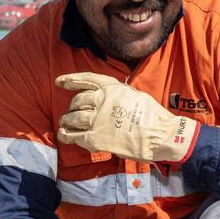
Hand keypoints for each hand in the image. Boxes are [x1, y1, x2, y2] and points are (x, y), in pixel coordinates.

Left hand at [56, 72, 198, 164]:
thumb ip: (118, 94)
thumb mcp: (134, 95)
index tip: (59, 81)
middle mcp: (102, 101)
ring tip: (65, 123)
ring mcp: (96, 120)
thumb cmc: (152, 117)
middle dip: (72, 106)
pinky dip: (66, 135)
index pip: (86, 79)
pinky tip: (64, 135)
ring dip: (66, 120)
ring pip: (72, 118)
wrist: (160, 136)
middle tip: (70, 112)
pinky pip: (73, 135)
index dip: (70, 80)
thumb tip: (108, 96)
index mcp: (112, 88)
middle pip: (77, 101)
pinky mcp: (94, 139)